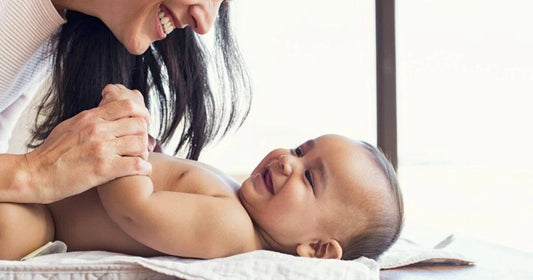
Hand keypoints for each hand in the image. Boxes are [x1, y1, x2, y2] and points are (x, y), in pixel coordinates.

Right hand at [24, 84, 151, 202]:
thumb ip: (92, 118)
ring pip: (140, 143)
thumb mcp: (71, 125)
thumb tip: (107, 110)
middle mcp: (98, 129)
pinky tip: (142, 170)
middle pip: (139, 124)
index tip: (143, 124)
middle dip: (144, 134)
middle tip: (141, 145)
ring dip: (144, 152)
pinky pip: (136, 165)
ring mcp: (102, 148)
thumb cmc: (52, 153)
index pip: (128, 105)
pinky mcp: (104, 169)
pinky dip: (144, 168)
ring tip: (140, 158)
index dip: (142, 114)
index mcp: (91, 117)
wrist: (34, 174)